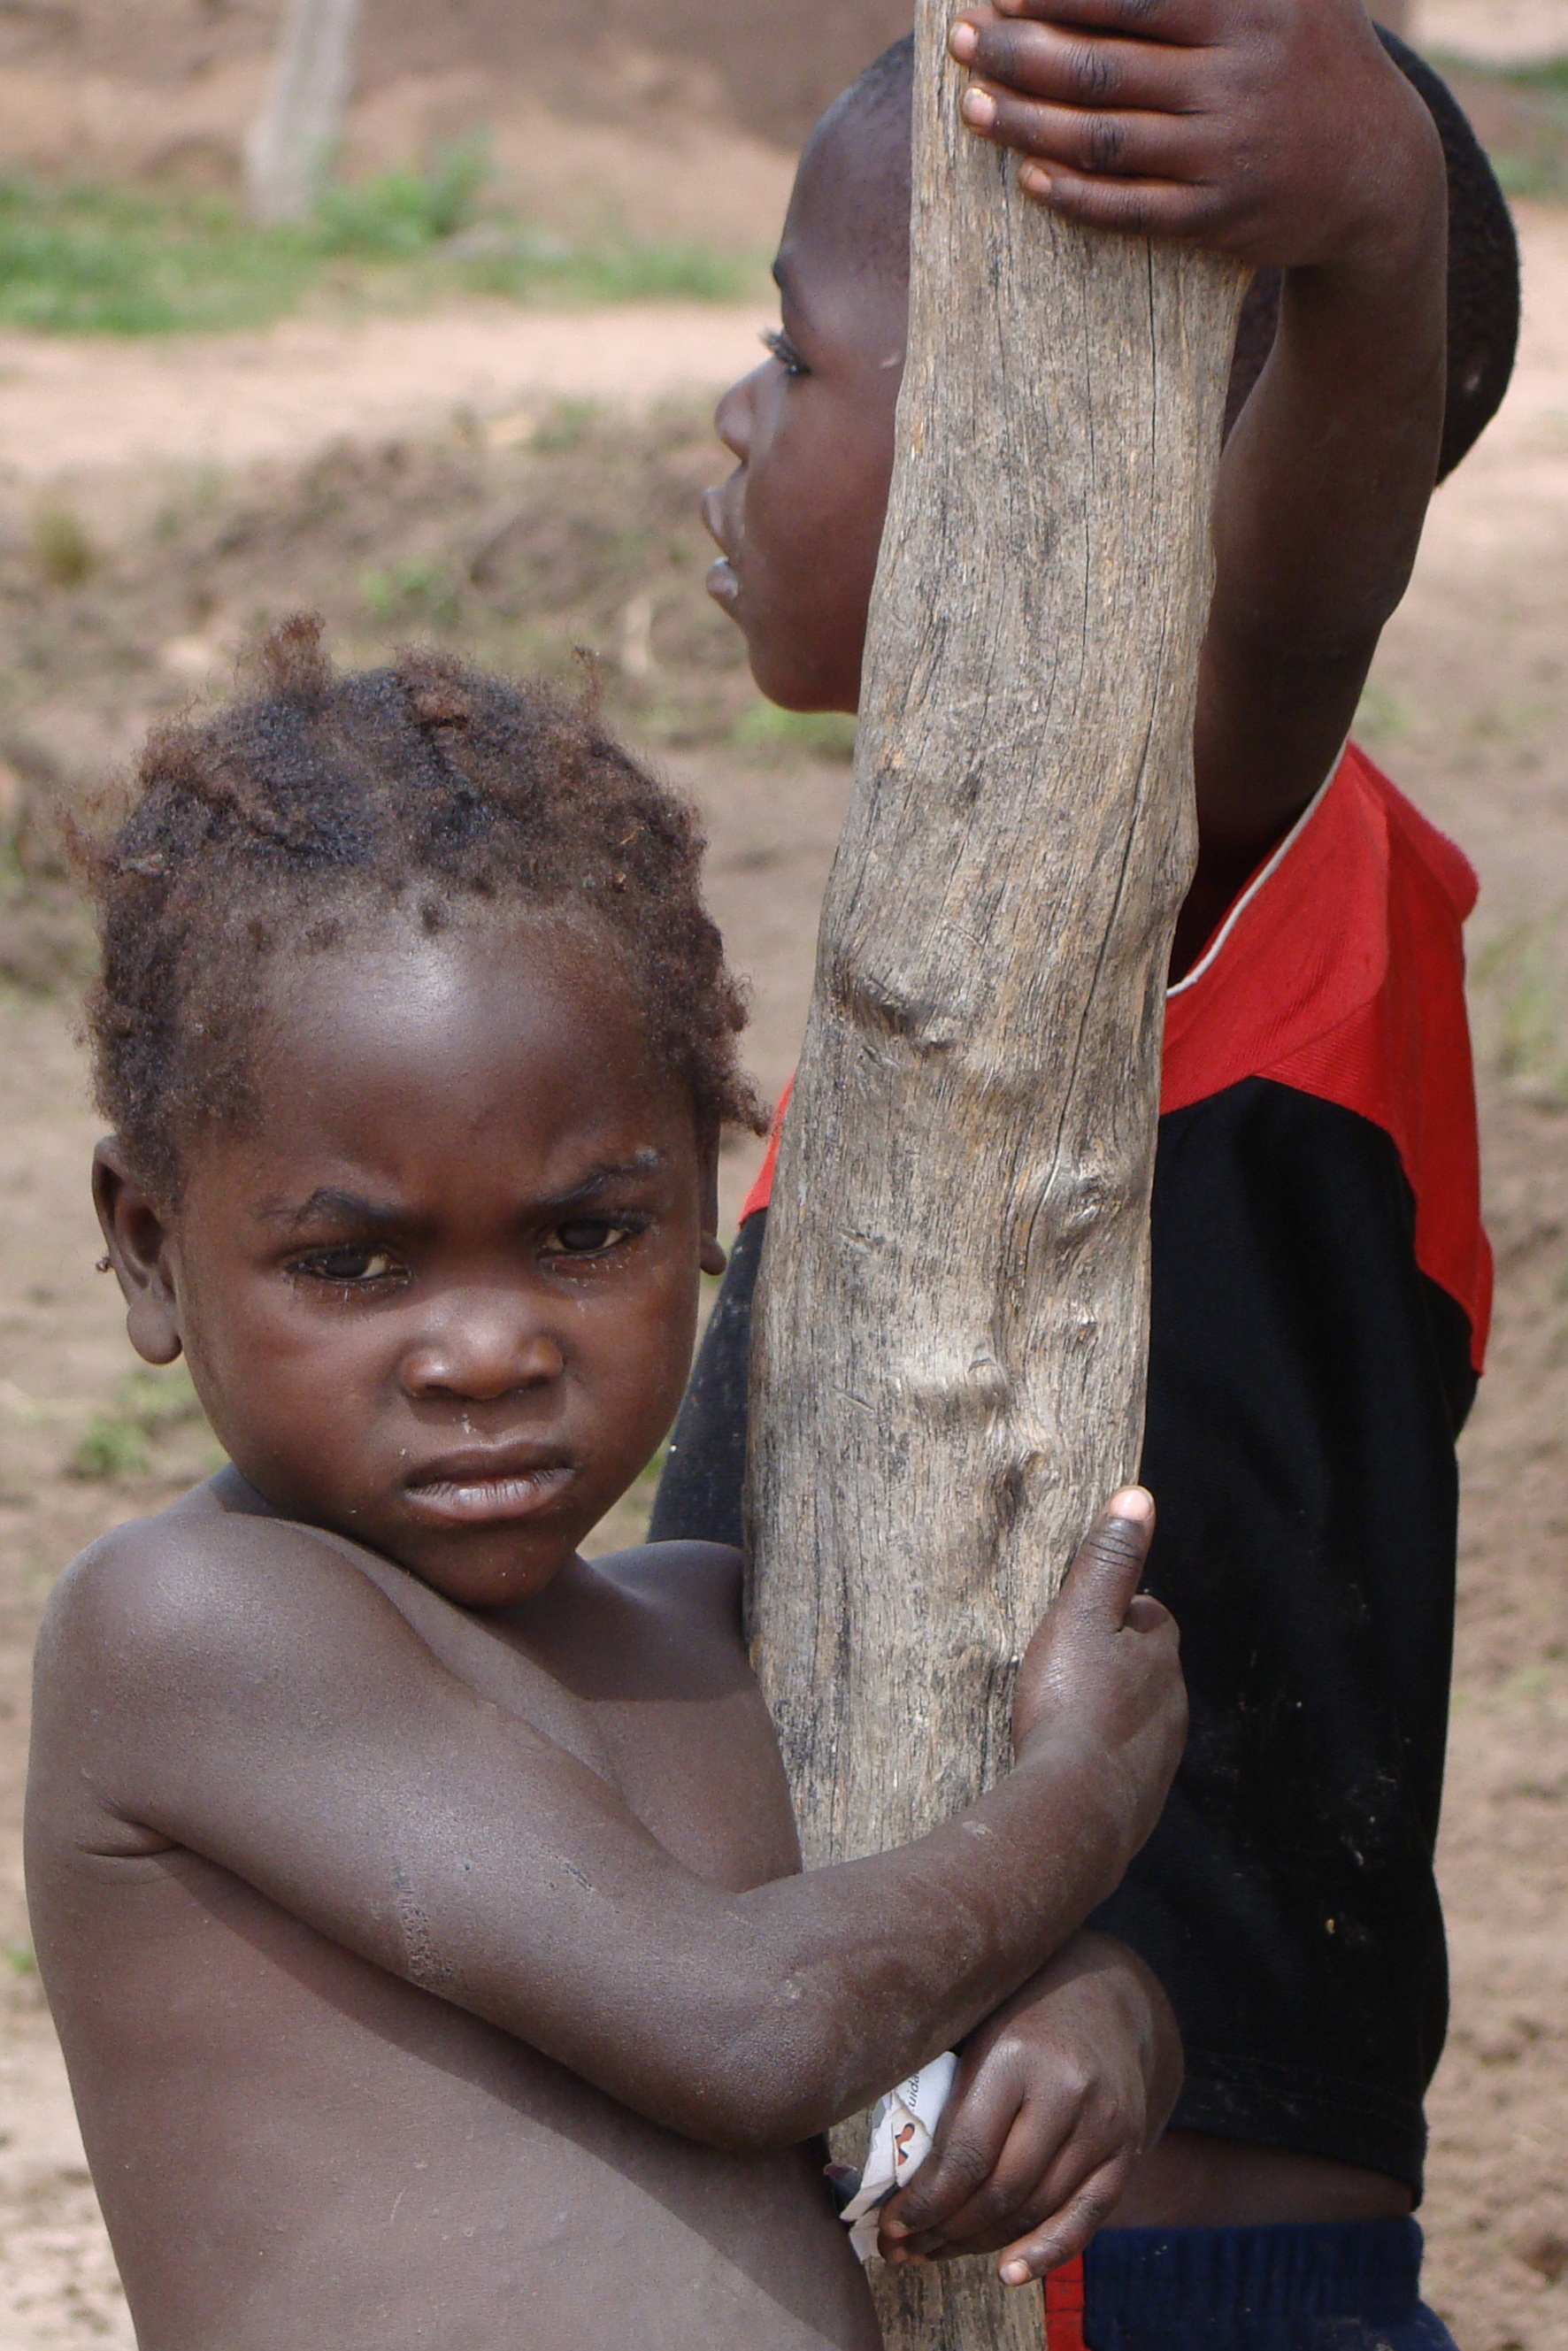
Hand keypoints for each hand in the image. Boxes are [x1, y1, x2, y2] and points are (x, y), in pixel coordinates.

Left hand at [877, 1932, 1182, 2280]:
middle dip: (945, 2229)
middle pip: (1000, 2190)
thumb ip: (939, 2089)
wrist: (1105, 1994)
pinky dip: (1046, 2252)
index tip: (889, 2224)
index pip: (966, 2152)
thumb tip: (885, 2171)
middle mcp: (1067, 2092)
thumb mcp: (974, 2028)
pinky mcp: (1126, 2150)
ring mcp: (1104, 2125)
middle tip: (903, 2248)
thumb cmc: (1018, 2011)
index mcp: (1016, 2054)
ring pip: (1036, 2209)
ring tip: (936, 2253)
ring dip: (981, 2244)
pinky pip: (1086, 2218)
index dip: (924, 2201)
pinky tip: (1008, 2273)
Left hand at [946, 0, 1441, 270]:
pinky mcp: (1219, 219)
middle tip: (963, 45)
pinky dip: (1074, 194)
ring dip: (1028, 125)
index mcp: (1250, 8)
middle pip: (1104, 67)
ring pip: (1106, 140)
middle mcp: (1239, 79)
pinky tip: (1028, 175)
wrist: (1380, 170)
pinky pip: (1129, 208)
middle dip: (1021, 54)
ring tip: (974, 110)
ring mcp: (1228, 154)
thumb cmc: (1310, 58)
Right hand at [1010, 1488, 1184, 1867]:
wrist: (1074, 1812)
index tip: (1089, 1615)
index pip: (1153, 1617)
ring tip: (1064, 1717)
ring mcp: (1160, 1760)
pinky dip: (1102, 1762)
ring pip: (1140, 1722)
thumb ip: (1108, 1559)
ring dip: (1111, 1716)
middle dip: (1119, 1665)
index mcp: (1161, 1656)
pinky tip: (1068, 1766)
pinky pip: (1123, 1770)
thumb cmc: (1073, 1706)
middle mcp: (1173, 1707)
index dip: (1123, 1612)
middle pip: (1150, 1671)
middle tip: (1070, 1665)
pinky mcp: (1140, 1804)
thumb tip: (1138, 1497)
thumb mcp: (1081, 1616)